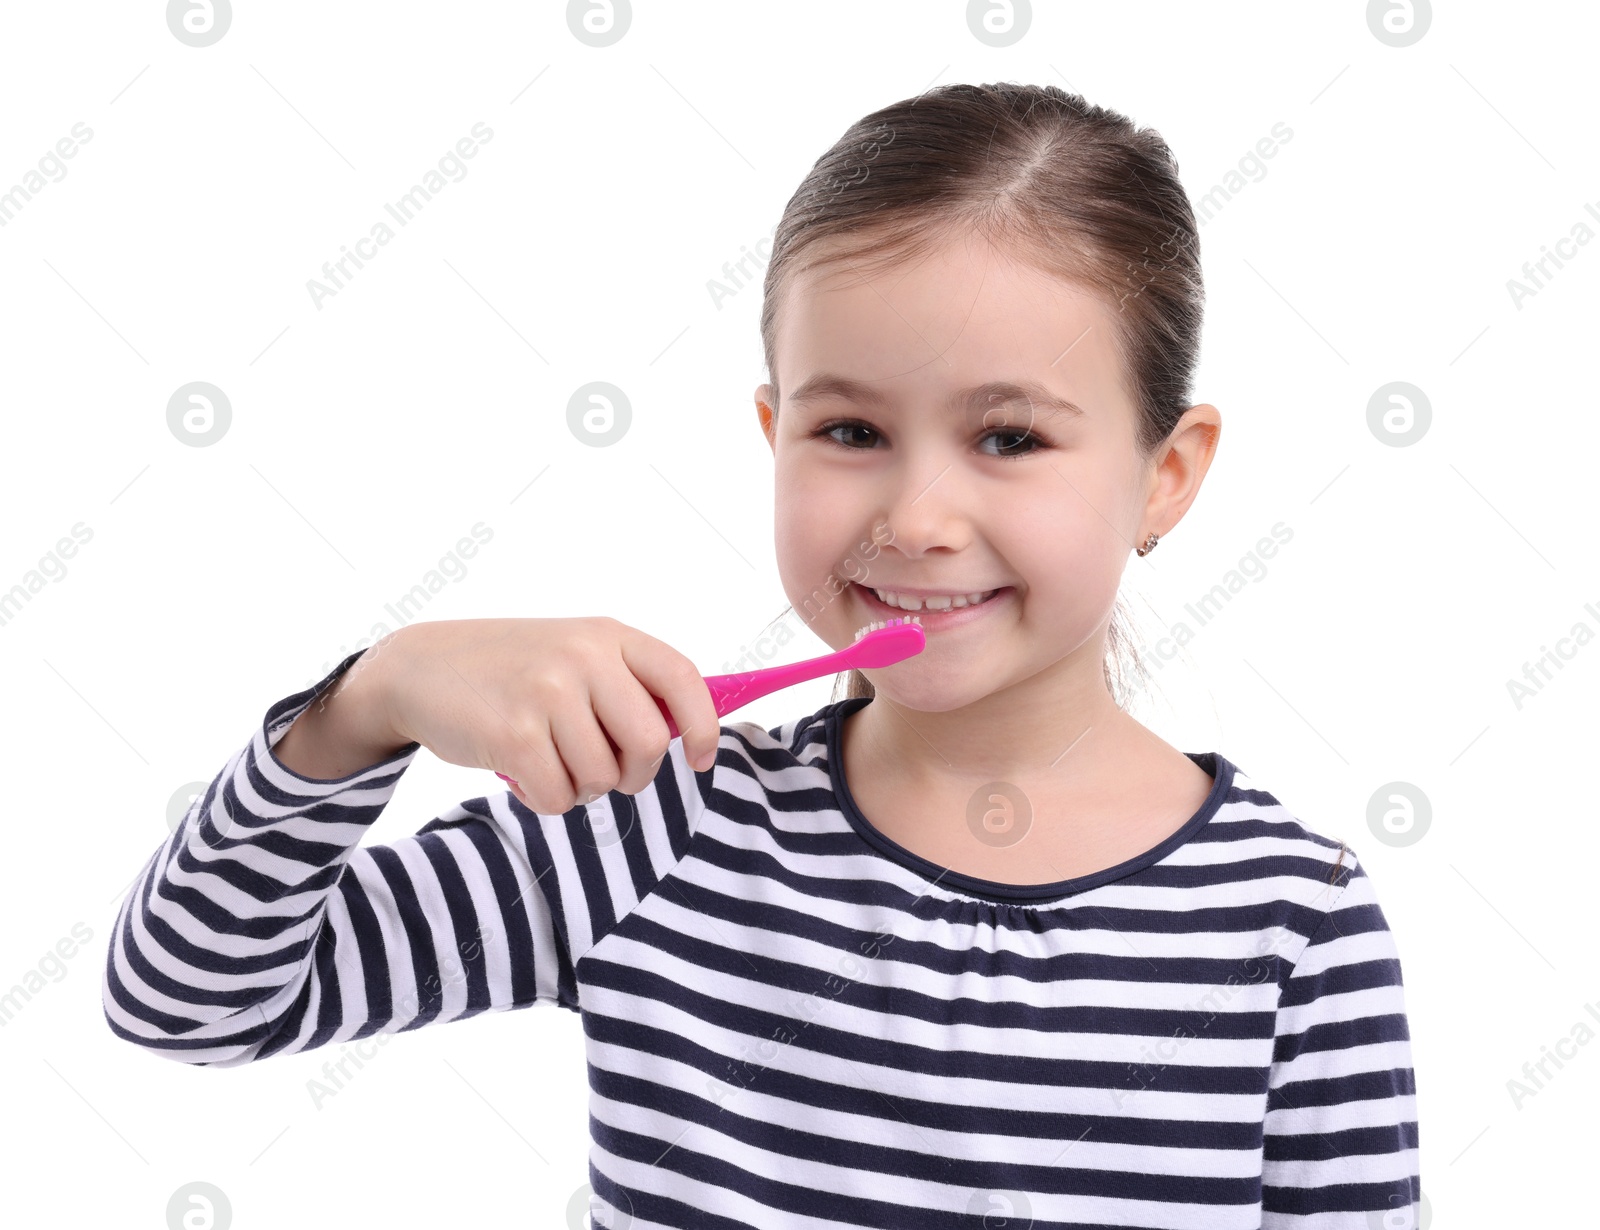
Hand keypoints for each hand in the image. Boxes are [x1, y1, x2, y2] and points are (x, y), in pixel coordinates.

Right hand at [376, 617, 718, 812]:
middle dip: (633, 774)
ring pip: (603, 778)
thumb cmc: (510, 670)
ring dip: (580, 787)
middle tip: (604, 770)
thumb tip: (685, 736)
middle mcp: (583, 658)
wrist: (420, 668)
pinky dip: (545, 799)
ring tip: (549, 761)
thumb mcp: (573, 653)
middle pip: (650, 744)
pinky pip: (560, 798)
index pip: (683, 679)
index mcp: (608, 635)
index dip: (703, 727)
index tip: (701, 759)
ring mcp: (548, 694)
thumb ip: (626, 685)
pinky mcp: (514, 735)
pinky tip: (522, 772)